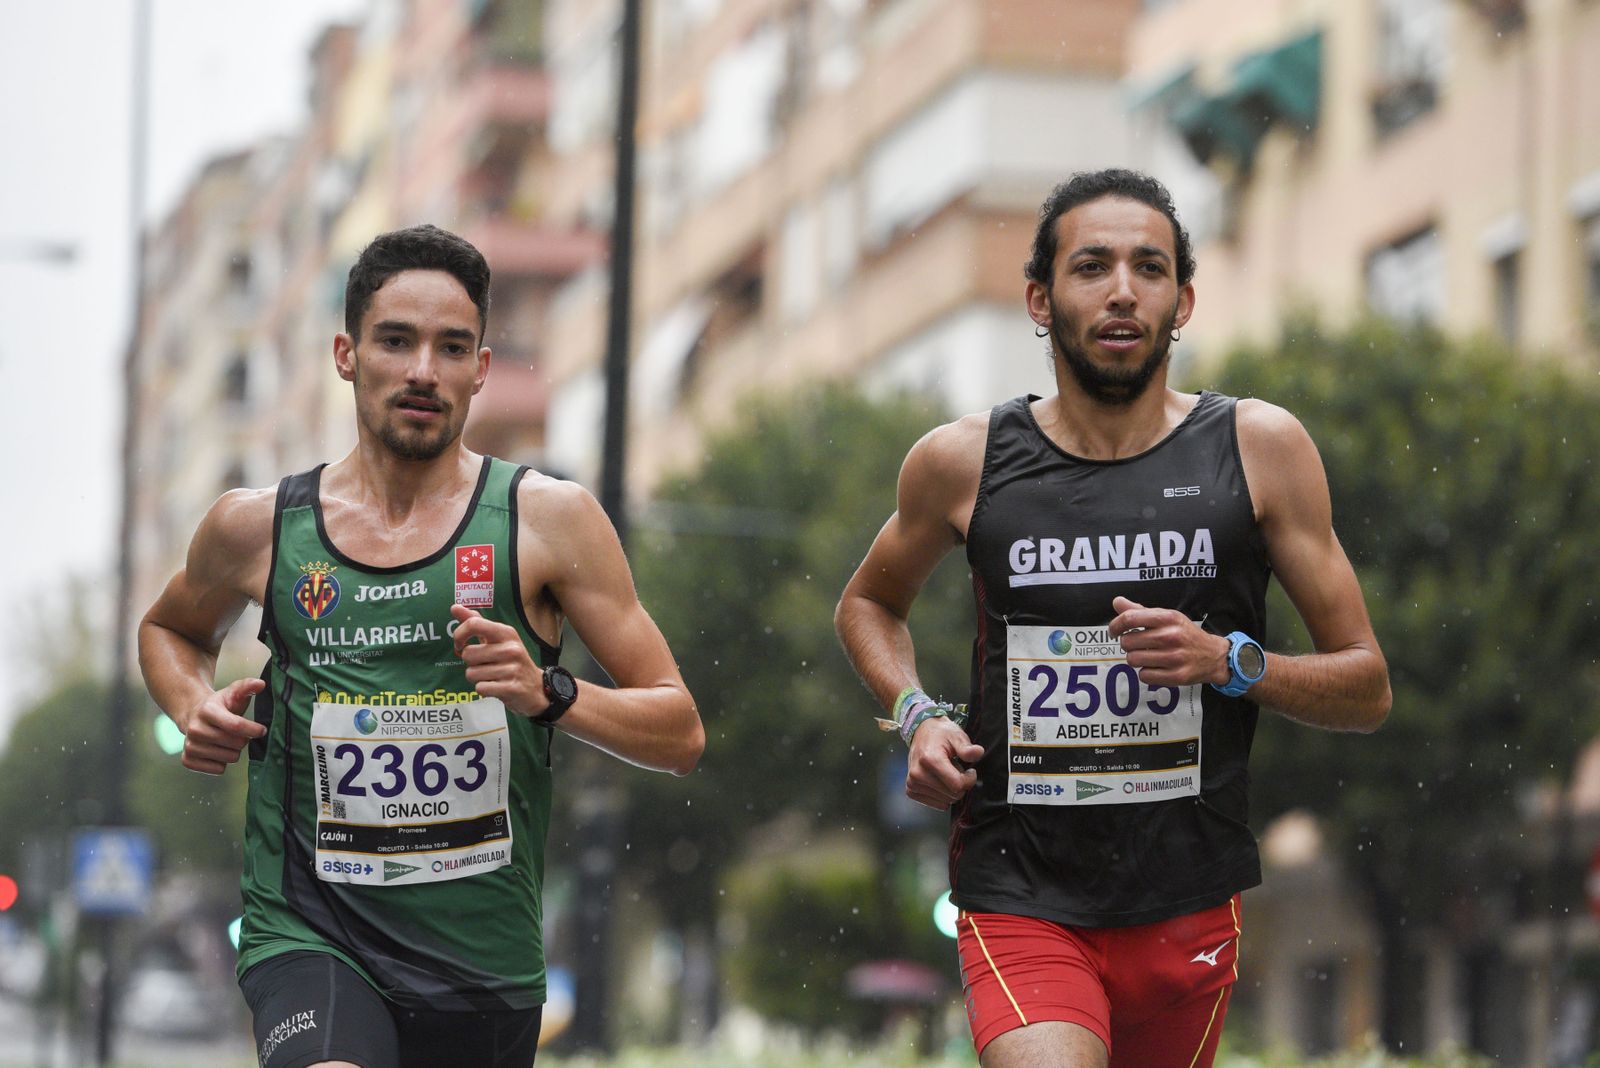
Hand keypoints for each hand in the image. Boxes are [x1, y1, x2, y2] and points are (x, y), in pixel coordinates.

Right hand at [180, 678, 266, 774]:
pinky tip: (218, 751)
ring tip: (227, 741)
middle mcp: (195, 728)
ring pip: (229, 758)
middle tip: (238, 734)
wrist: (194, 715)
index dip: (253, 730)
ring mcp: (189, 745)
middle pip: (235, 744)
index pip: (236, 725)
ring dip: (233, 751)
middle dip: (243, 740)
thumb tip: (260, 684)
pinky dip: (222, 763)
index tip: (262, 730)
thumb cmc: (220, 705)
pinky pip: (217, 769)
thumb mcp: (233, 693)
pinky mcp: (187, 759)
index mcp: (207, 711)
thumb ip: (247, 687)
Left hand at [451, 605, 544, 716]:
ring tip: (492, 676)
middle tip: (485, 665)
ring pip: (471, 673)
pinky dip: (484, 689)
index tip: (460, 644)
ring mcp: (512, 669)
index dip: (459, 635)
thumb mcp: (498, 639)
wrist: (536, 688)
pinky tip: (496, 686)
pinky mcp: (511, 687)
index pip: (474, 624)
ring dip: (477, 678)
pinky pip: (480, 688)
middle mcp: (511, 648)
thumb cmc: (512, 661)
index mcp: (507, 633)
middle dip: (470, 663)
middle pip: (468, 654)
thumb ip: (476, 623)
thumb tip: (455, 607)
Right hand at [906, 717, 984, 809]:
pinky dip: (943, 796)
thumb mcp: (957, 736)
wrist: (921, 733)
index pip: (957, 785)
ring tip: (946, 773)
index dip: (969, 780)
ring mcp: (912, 783)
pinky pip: (937, 804)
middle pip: (953, 795)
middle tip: (956, 769)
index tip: (970, 771)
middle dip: (961, 784)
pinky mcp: (911, 790)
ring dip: (951, 790)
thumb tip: (978, 752)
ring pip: (946, 801)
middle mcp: (918, 773)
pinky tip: (939, 781)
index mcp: (930, 760)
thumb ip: (967, 748)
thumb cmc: (940, 735)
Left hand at [1107, 596, 1229, 686]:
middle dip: (1128, 644)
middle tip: (1138, 645)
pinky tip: (1156, 667)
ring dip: (1136, 658)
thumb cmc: (1185, 634)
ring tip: (1148, 655)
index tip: (1114, 631)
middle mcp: (1171, 636)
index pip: (1130, 618)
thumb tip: (1117, 602)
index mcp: (1168, 618)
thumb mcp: (1167, 617)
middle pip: (1128, 642)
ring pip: (1133, 660)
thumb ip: (1140, 610)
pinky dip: (1146, 673)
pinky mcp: (1177, 676)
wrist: (1213, 655)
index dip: (1115, 625)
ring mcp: (1175, 657)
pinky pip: (1144, 676)